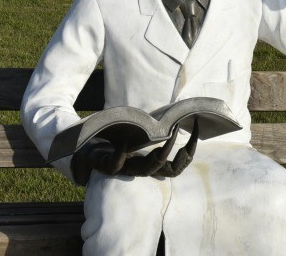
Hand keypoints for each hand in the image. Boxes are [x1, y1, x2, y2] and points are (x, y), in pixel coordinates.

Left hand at [76, 121, 200, 178]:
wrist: (88, 147)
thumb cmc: (117, 137)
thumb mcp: (140, 134)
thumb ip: (157, 129)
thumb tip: (180, 113)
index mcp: (151, 163)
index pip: (177, 166)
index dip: (189, 151)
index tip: (196, 129)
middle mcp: (141, 169)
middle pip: (168, 171)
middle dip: (180, 154)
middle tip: (181, 132)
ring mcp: (125, 169)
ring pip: (146, 170)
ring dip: (159, 153)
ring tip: (165, 133)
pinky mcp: (107, 166)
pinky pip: (116, 165)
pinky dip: (121, 154)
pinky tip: (125, 142)